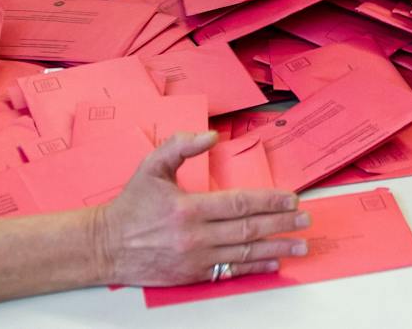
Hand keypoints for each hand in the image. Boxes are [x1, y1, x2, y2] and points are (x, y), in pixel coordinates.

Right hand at [92, 132, 307, 286]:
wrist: (105, 246)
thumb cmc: (130, 206)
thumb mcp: (150, 167)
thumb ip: (180, 146)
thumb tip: (210, 136)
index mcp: (188, 208)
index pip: (239, 204)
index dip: (269, 201)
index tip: (291, 199)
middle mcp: (195, 236)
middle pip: (248, 229)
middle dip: (282, 224)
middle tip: (306, 219)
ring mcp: (195, 259)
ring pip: (244, 252)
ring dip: (277, 247)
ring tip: (301, 244)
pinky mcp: (192, 275)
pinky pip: (231, 271)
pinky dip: (255, 266)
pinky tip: (273, 261)